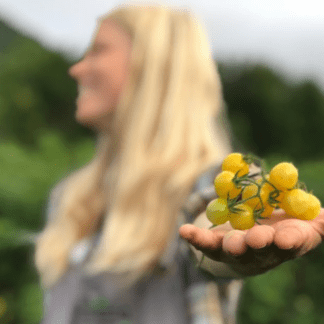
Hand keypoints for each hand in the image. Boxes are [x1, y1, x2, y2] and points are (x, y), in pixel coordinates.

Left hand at [179, 208, 323, 275]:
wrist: (255, 231)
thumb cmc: (283, 224)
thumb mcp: (303, 221)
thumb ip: (316, 221)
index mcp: (285, 241)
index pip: (290, 243)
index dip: (288, 242)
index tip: (286, 238)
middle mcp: (261, 251)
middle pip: (259, 251)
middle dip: (257, 245)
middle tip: (255, 239)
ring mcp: (238, 250)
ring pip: (232, 251)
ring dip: (229, 246)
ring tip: (228, 242)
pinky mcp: (217, 245)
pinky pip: (206, 243)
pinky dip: (196, 239)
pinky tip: (184, 231)